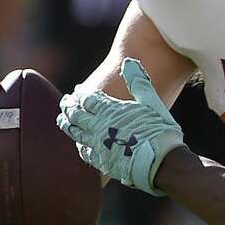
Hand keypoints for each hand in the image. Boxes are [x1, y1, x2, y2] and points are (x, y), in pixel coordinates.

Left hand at [56, 58, 183, 195]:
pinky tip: (79, 144)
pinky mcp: (102, 162)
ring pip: (76, 133)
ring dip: (67, 125)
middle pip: (76, 115)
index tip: (77, 90)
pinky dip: (79, 146)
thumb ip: (139, 82)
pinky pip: (84, 152)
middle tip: (65, 102)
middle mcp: (99, 127)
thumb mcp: (152, 102)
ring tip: (62, 120)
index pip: (87, 99)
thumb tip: (129, 63)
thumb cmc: (160, 130)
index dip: (81, 93)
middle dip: (68, 107)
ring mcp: (98, 145)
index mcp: (110, 110)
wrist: (162, 161)